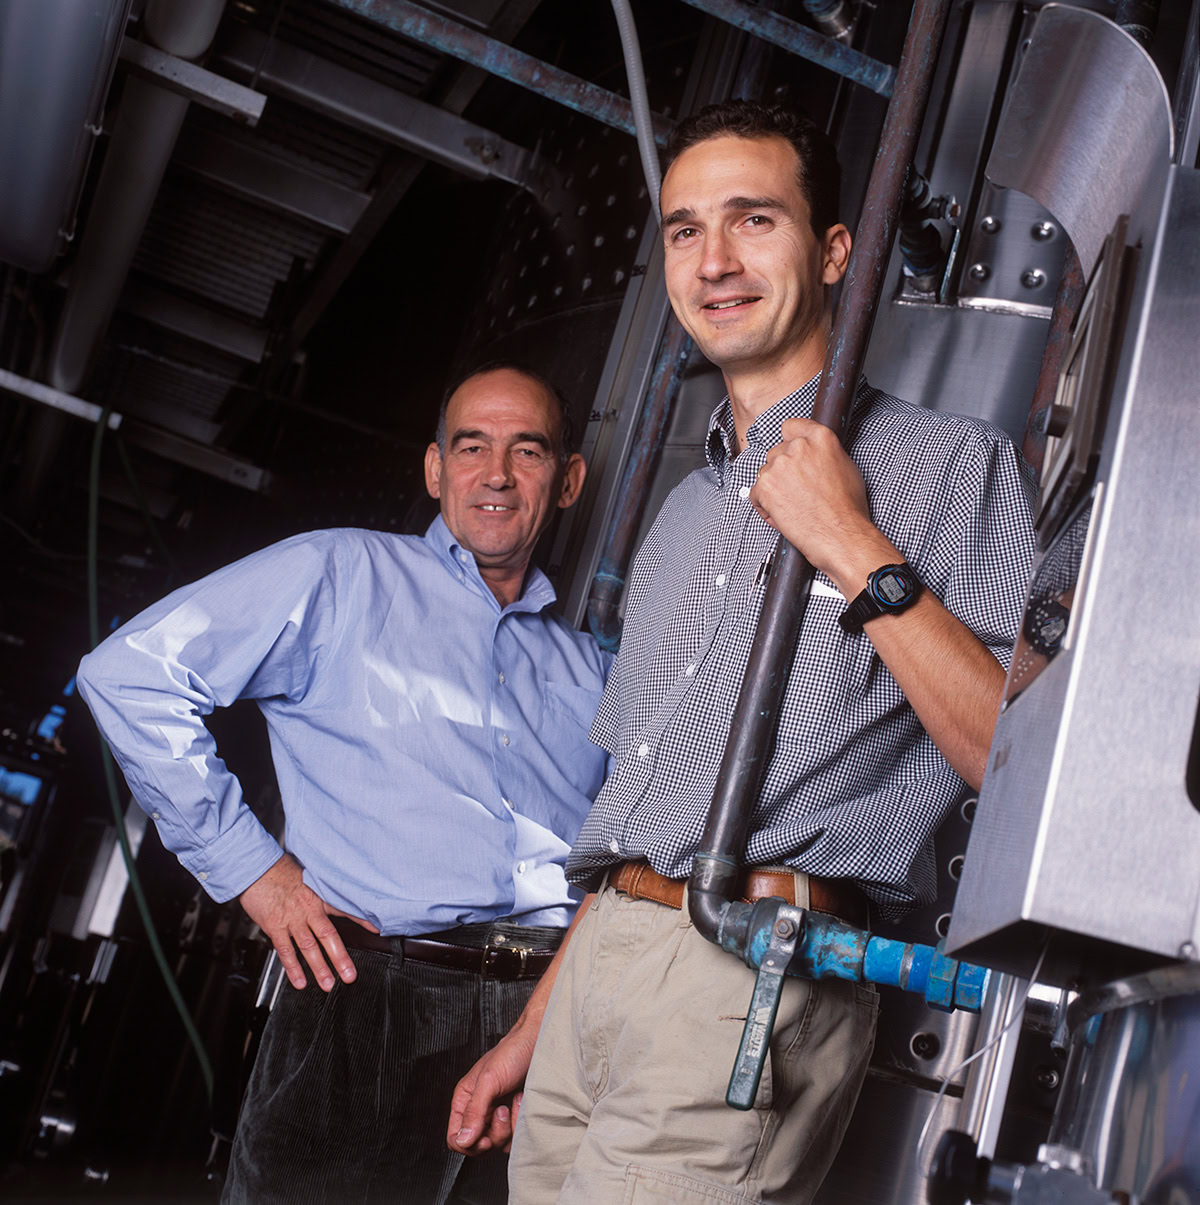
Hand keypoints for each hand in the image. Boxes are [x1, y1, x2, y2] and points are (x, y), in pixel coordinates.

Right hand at [239, 854, 378, 991]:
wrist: (256, 868)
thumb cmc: (279, 870)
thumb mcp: (305, 876)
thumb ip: (317, 891)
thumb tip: (329, 896)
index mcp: (318, 895)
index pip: (344, 908)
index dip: (361, 920)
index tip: (376, 930)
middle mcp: (308, 908)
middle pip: (328, 936)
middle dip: (340, 958)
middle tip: (350, 975)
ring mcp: (291, 919)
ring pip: (309, 947)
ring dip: (319, 967)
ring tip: (328, 984)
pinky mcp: (274, 926)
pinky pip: (285, 950)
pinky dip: (292, 967)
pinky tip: (299, 981)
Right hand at [447, 1018, 539, 1155]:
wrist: (539, 1043)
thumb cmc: (513, 1053)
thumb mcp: (489, 1080)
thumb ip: (474, 1111)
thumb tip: (463, 1140)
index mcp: (465, 1100)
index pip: (455, 1138)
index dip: (468, 1145)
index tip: (484, 1138)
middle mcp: (479, 1111)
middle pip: (478, 1146)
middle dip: (494, 1134)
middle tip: (503, 1110)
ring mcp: (498, 1116)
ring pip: (498, 1145)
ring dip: (510, 1125)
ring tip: (515, 1099)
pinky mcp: (515, 1117)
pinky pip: (515, 1137)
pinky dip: (520, 1122)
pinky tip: (523, 1100)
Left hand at [751, 417, 892, 589]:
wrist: (840, 535)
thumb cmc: (847, 508)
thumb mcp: (846, 467)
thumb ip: (825, 452)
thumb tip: (815, 454)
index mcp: (819, 437)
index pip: (791, 426)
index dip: (789, 440)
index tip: (790, 449)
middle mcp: (797, 447)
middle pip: (777, 452)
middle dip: (783, 469)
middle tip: (797, 489)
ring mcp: (779, 466)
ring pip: (765, 472)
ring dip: (774, 486)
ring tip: (793, 504)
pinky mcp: (765, 486)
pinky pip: (755, 493)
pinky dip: (764, 504)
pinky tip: (782, 513)